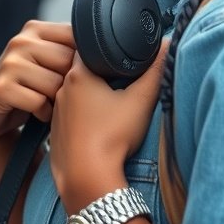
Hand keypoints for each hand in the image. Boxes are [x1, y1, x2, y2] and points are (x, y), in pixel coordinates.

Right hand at [0, 20, 74, 143]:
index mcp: (35, 29)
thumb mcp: (48, 64)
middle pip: (69, 61)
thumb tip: (107, 52)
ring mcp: (9, 63)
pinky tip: (38, 113)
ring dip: (58, 101)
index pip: (76, 36)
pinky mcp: (1, 88)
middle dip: (70, 84)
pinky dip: (44, 112)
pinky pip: (39, 101)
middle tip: (61, 95)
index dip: (84, 61)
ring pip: (56, 83)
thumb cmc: (27, 88)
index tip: (79, 76)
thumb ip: (68, 52)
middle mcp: (20, 41)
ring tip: (50, 104)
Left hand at [49, 40, 168, 211]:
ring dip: (90, 97)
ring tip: (111, 107)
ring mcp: (56, 113)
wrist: (87, 179)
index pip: (87, 46)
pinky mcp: (56, 134)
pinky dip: (83, 118)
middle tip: (121, 81)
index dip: (105, 48)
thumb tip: (168, 44)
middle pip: (82, 71)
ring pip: (75, 95)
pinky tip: (98, 128)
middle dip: (101, 73)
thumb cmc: (112, 137)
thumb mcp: (140, 100)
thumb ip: (156, 71)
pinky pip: (70, 117)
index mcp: (78, 75)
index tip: (120, 55)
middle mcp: (62, 90)